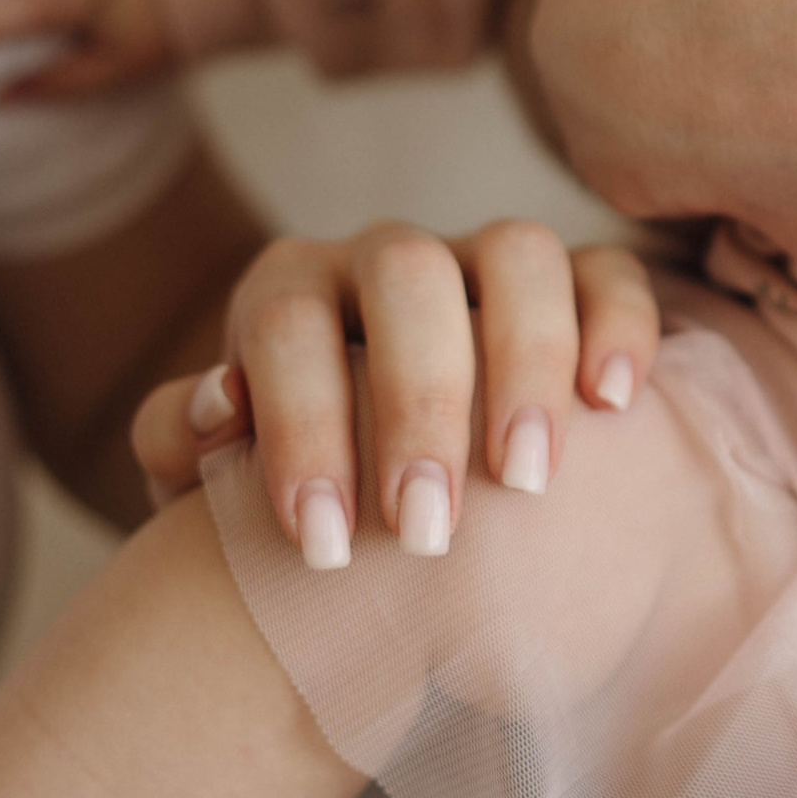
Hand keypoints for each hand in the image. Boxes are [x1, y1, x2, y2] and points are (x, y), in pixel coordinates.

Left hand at [129, 217, 663, 568]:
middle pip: (406, 274)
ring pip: (517, 251)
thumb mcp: (203, 476)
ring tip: (528, 480)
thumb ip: (179, 440)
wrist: (365, 486)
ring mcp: (481, 264)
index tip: (324, 546)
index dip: (304, 427)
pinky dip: (618, 323)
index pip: (289, 323)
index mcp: (289, 292)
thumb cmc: (286, 488)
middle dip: (420, 401)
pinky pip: (605, 269)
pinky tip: (615, 405)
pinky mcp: (568, 287)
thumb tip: (222, 406)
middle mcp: (385, 259)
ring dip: (528, 358)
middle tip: (425, 530)